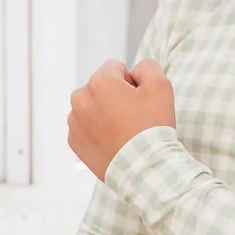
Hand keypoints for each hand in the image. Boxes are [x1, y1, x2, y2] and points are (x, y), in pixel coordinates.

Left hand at [68, 58, 175, 180]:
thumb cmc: (152, 127)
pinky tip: (112, 142)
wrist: (144, 168)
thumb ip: (147, 66)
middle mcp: (80, 99)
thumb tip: (134, 71)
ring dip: (104, 113)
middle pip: (100, 87)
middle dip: (114, 96)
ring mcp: (74, 122)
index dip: (131, 82)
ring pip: (91, 107)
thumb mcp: (161, 86)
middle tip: (132, 117)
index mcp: (99, 82)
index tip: (139, 101)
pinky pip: (86, 127)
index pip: (115, 68)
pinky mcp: (74, 141)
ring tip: (122, 131)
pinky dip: (96, 131)